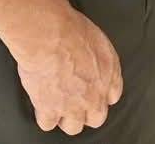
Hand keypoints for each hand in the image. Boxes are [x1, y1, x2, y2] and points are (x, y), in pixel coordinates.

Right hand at [10, 4, 122, 134]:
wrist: (50, 36)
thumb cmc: (71, 29)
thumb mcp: (97, 38)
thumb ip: (98, 57)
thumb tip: (91, 61)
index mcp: (109, 72)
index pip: (112, 96)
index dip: (101, 95)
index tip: (93, 92)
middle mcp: (95, 93)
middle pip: (97, 118)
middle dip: (87, 112)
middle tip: (76, 103)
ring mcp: (73, 105)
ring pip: (74, 127)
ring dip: (66, 118)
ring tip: (58, 106)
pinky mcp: (50, 109)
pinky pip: (48, 124)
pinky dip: (44, 116)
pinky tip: (42, 105)